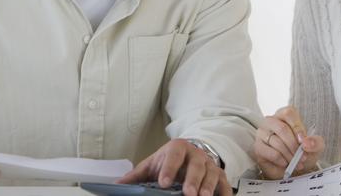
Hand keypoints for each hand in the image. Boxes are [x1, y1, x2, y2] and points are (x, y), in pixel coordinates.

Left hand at [117, 138, 231, 195]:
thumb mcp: (152, 164)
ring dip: (208, 187)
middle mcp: (196, 155)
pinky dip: (224, 193)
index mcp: (177, 149)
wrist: (190, 153)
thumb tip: (116, 185)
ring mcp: (209, 165)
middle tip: (188, 194)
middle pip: (196, 166)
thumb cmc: (169, 161)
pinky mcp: (220, 176)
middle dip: (192, 180)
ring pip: (211, 174)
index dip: (169, 168)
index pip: (174, 156)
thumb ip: (136, 176)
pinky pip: (225, 185)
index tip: (163, 182)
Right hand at [254, 106, 323, 179]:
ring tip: (296, 162)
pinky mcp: (258, 147)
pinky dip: (281, 160)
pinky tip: (285, 163)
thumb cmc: (303, 152)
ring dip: (289, 155)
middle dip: (294, 145)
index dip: (297, 127)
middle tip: (302, 156)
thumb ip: (316, 142)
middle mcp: (271, 121)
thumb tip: (306, 143)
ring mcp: (262, 133)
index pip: (288, 113)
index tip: (303, 142)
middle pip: (282, 128)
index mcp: (284, 116)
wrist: (294, 168)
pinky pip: (271, 153)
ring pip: (277, 142)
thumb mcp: (315, 146)